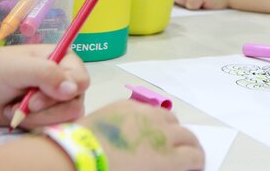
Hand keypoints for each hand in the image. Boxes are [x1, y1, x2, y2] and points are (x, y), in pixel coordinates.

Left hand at [0, 45, 87, 128]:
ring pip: (65, 117)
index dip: (64, 92)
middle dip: (47, 108)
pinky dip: (34, 124)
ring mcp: (53, 99)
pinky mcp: (43, 116)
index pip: (81, 80)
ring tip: (16, 108)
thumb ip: (48, 75)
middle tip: (25, 104)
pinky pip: (52, 126)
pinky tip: (16, 116)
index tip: (36, 98)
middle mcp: (62, 79)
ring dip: (38, 118)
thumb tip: (73, 90)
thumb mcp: (20, 68)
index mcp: (63, 60)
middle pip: (75, 102)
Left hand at [78, 100, 203, 170]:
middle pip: (188, 136)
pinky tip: (139, 128)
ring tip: (160, 139)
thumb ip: (162, 170)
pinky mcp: (126, 106)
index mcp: (169, 158)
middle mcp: (163, 133)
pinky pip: (147, 109)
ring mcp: (146, 115)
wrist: (71, 160)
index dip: (197, 163)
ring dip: (170, 130)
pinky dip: (150, 119)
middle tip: (181, 156)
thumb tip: (171, 168)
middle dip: (188, 147)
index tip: (192, 168)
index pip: (197, 156)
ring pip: (170, 119)